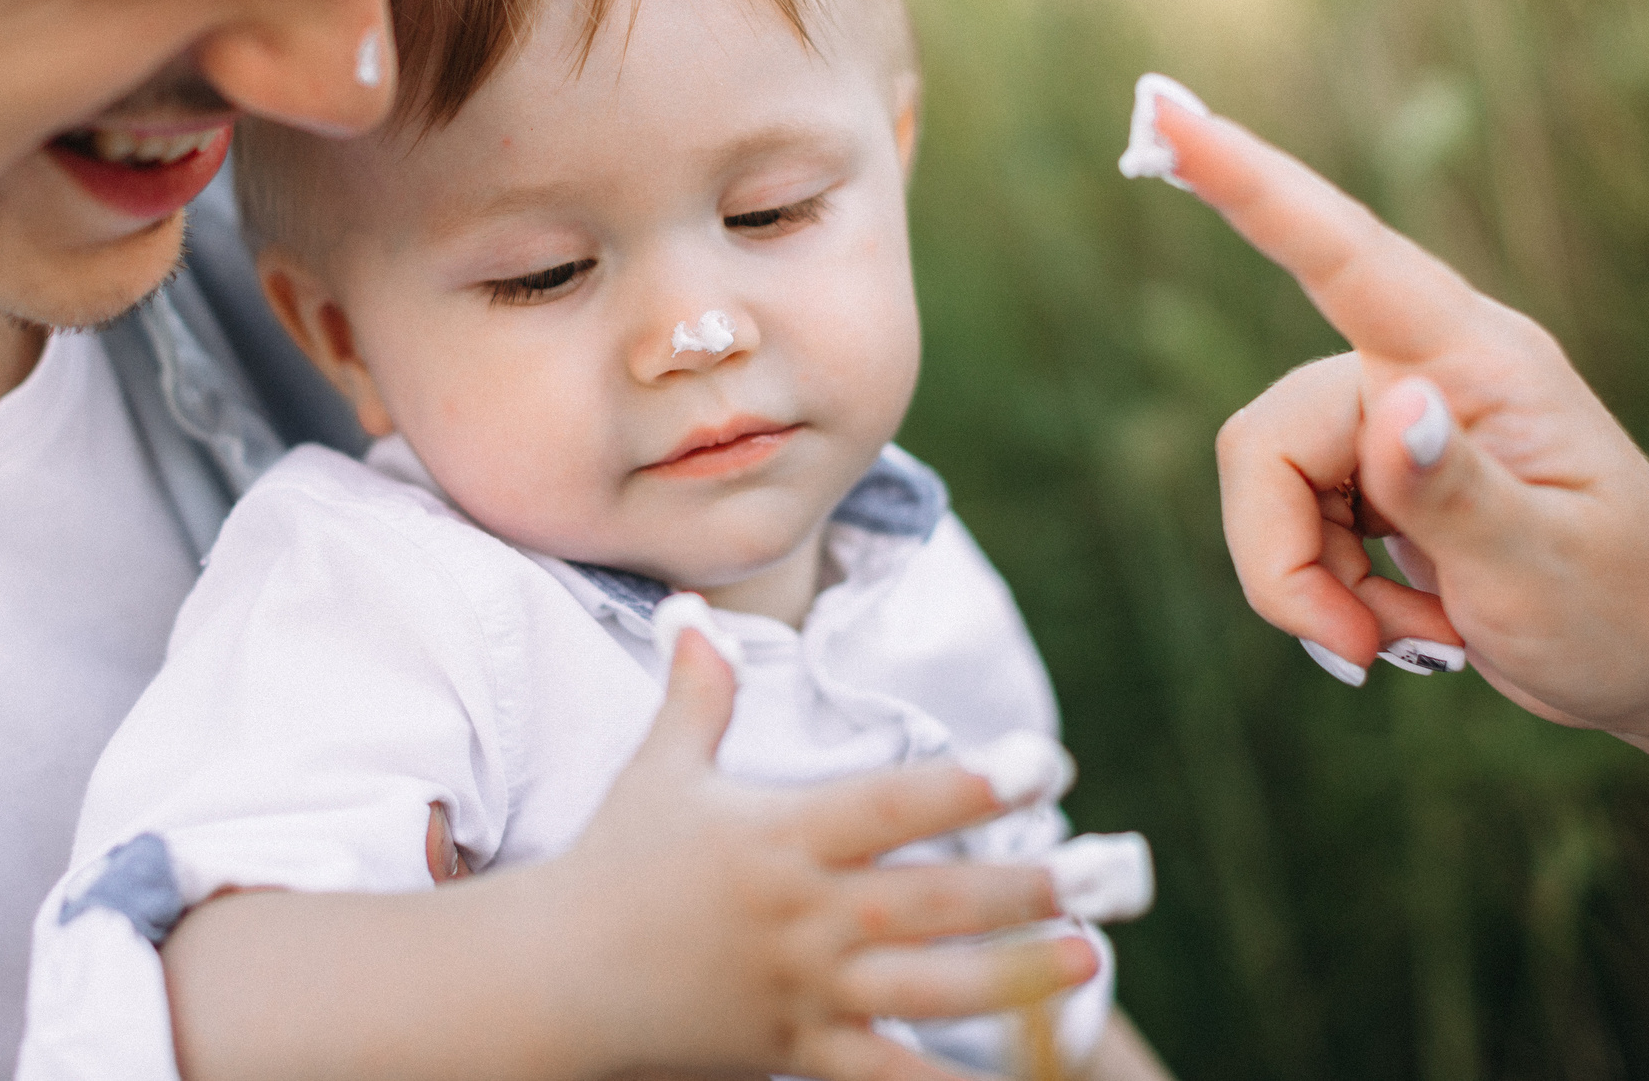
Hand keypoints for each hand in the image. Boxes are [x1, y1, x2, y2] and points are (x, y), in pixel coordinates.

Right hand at [165, 630, 1094, 1080]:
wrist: (552, 979)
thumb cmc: (612, 865)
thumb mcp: (658, 771)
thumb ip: (699, 695)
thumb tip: (696, 614)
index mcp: (780, 837)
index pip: (893, 802)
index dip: (971, 782)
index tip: (1045, 762)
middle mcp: (801, 915)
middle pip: (930, 901)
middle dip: (1020, 888)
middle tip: (1096, 874)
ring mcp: (800, 991)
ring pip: (925, 990)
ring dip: (1013, 980)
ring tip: (1086, 960)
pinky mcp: (791, 1053)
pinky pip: (883, 1079)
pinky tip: (1017, 1077)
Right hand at [1146, 85, 1648, 831]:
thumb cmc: (1631, 610)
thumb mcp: (1545, 569)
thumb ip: (1456, 490)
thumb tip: (1390, 405)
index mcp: (1476, 360)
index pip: (1343, 254)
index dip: (1248, 182)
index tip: (1169, 113)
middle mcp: (1422, 369)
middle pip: (1270, 436)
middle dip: (1282, 555)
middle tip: (1351, 649)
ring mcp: (1397, 419)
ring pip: (1269, 482)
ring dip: (1311, 581)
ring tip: (1402, 642)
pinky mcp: (1381, 470)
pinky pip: (1292, 519)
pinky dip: (1328, 590)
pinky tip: (1408, 626)